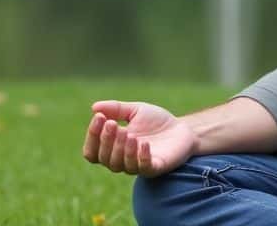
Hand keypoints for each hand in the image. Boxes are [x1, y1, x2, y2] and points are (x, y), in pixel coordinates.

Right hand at [82, 100, 197, 177]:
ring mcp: (138, 165)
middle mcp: (123, 159)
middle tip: (113, 124)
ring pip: (120, 165)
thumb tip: (94, 108)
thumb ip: (116, 109)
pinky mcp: (155, 167)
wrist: (183, 129)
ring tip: (127, 133)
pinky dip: (141, 156)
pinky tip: (144, 143)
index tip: (99, 117)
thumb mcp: (135, 110)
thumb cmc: (156, 122)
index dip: (92, 136)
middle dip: (106, 141)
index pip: (93, 151)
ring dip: (121, 149)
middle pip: (104, 159)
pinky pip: (143, 167)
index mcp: (113, 147)